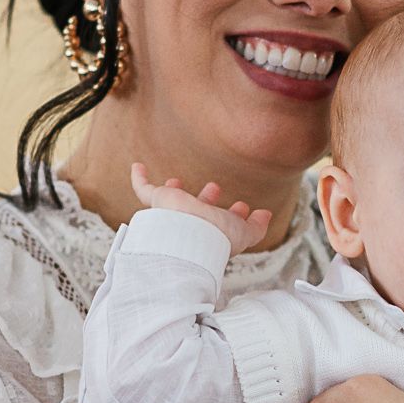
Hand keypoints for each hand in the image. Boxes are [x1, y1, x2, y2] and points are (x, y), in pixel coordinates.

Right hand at [130, 162, 271, 256]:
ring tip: (175, 181)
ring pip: (170, 202)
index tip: (244, 206)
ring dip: (174, 191)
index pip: (222, 223)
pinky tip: (137, 166)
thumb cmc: (217, 236)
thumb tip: (266, 215)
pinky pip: (143, 188)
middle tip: (215, 187)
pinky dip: (139, 177)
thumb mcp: (245, 232)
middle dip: (206, 199)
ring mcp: (172, 214)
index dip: (234, 215)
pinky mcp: (157, 202)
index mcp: (211, 234)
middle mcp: (191, 225)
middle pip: (197, 211)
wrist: (192, 235)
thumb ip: (257, 227)